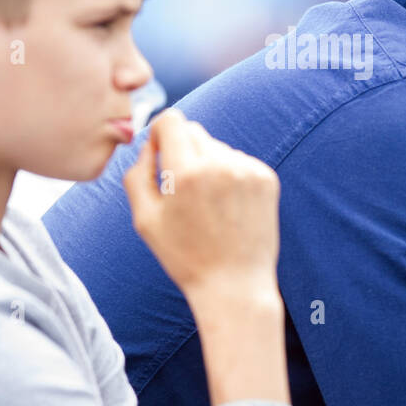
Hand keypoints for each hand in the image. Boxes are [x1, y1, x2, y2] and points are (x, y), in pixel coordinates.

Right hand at [123, 109, 280, 301]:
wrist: (235, 285)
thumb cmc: (185, 256)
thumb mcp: (145, 219)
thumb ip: (138, 173)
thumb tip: (150, 142)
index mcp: (186, 173)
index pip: (172, 120)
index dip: (161, 134)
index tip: (160, 153)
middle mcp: (220, 164)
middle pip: (194, 131)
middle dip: (183, 151)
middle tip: (183, 191)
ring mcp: (248, 170)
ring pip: (217, 148)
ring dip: (208, 165)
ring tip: (209, 206)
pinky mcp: (267, 178)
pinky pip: (239, 161)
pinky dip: (230, 177)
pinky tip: (228, 208)